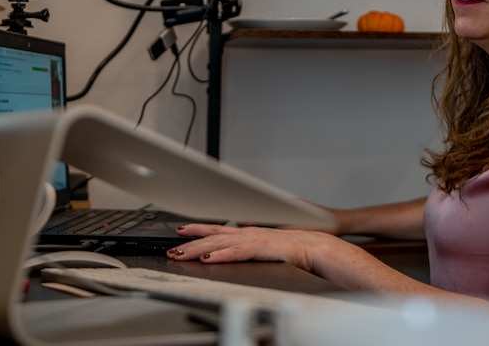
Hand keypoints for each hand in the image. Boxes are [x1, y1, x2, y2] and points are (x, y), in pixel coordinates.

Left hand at [166, 223, 332, 272]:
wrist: (317, 246)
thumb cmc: (295, 247)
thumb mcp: (267, 244)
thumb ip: (251, 243)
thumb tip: (237, 238)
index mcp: (249, 232)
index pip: (218, 229)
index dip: (198, 229)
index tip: (181, 230)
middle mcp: (248, 233)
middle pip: (214, 235)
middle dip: (191, 241)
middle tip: (172, 247)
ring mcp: (254, 239)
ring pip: (221, 243)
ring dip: (199, 248)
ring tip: (182, 254)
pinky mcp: (263, 248)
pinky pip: (238, 252)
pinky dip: (222, 255)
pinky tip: (209, 259)